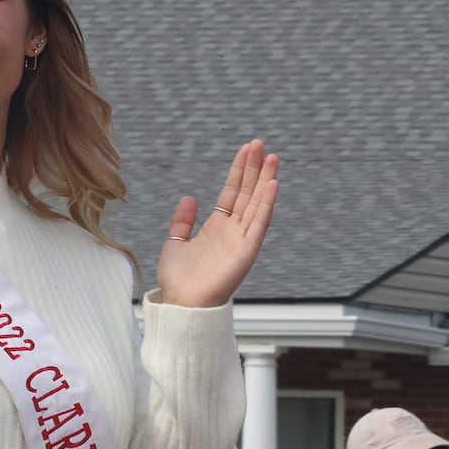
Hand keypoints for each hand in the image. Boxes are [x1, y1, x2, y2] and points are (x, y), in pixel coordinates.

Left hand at [158, 139, 278, 307]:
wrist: (181, 304)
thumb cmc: (179, 281)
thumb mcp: (175, 242)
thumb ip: (182, 221)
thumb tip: (189, 197)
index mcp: (217, 227)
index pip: (232, 192)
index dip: (239, 171)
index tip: (247, 150)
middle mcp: (232, 231)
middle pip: (247, 193)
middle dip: (254, 168)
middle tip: (261, 144)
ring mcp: (241, 240)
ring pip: (256, 203)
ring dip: (265, 180)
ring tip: (272, 157)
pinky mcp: (246, 251)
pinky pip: (259, 223)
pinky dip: (266, 204)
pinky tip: (272, 184)